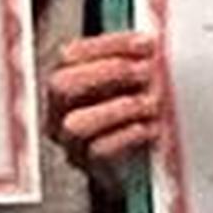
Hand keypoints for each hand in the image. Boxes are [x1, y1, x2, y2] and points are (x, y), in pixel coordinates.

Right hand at [44, 26, 170, 188]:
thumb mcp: (129, 84)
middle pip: (62, 85)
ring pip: (75, 123)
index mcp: (65, 83)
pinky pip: (99, 151)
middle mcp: (59, 112)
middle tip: (145, 71)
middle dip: (108, 72)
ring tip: (150, 103)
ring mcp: (70, 141)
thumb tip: (154, 43)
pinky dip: (128, 136)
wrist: (135, 169)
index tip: (145, 43)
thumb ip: (134, 62)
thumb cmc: (130, 118)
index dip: (110, 44)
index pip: (71, 55)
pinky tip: (149, 128)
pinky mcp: (90, 166)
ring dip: (118, 108)